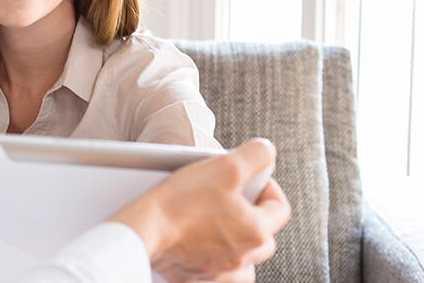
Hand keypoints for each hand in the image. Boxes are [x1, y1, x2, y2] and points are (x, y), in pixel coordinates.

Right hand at [109, 138, 290, 281]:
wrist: (143, 228)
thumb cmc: (181, 200)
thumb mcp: (224, 167)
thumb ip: (255, 156)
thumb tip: (268, 152)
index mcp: (256, 231)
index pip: (280, 208)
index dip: (268, 187)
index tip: (252, 179)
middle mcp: (243, 257)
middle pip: (265, 236)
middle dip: (255, 216)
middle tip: (234, 200)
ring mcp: (220, 272)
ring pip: (246, 259)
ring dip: (240, 244)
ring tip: (223, 225)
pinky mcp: (198, 278)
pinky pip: (221, 275)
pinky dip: (219, 263)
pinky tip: (207, 249)